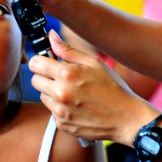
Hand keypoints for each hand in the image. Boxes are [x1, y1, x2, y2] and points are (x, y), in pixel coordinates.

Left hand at [28, 30, 159, 145]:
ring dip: (52, 93)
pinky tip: (76, 105)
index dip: (40, 61)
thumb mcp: (93, 63)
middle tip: (61, 78)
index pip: (35, 64)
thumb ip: (67, 50)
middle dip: (45, 76)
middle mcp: (60, 93)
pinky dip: (60, 108)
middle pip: (35, 80)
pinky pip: (51, 111)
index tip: (46, 62)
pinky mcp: (62, 124)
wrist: (126, 118)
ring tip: (72, 92)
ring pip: (42, 96)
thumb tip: (50, 36)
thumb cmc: (112, 87)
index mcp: (67, 74)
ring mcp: (60, 111)